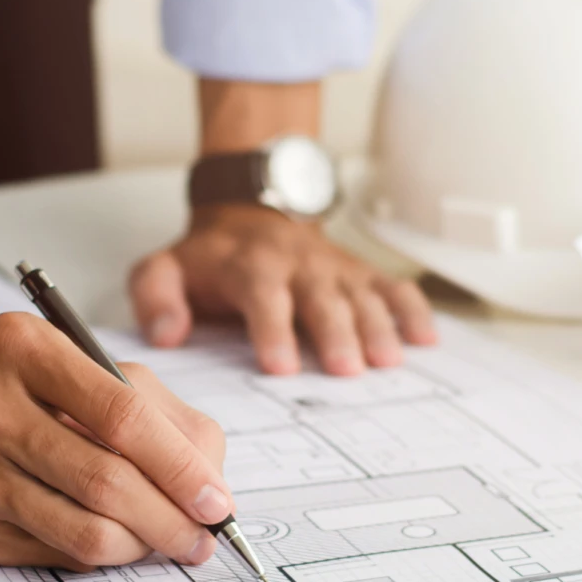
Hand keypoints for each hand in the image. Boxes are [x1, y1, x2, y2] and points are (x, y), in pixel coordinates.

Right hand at [0, 312, 230, 569]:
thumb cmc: (22, 390)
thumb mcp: (89, 369)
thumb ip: (162, 414)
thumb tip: (211, 485)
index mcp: (24, 347)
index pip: (123, 416)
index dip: (180, 468)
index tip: (217, 502)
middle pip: (106, 482)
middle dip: (170, 520)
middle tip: (201, 539)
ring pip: (82, 532)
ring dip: (140, 547)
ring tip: (163, 542)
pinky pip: (51, 555)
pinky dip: (96, 557)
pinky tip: (109, 542)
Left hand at [129, 205, 437, 375]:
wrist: (249, 211)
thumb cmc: (208, 259)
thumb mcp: (162, 269)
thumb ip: (154, 298)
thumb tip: (166, 334)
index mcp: (250, 267)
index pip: (263, 297)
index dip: (272, 331)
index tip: (279, 367)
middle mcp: (297, 265)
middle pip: (321, 299)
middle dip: (335, 333)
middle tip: (346, 370)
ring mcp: (333, 269)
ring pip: (361, 294)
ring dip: (377, 326)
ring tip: (388, 360)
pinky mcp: (360, 273)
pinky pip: (392, 286)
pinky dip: (412, 309)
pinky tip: (427, 338)